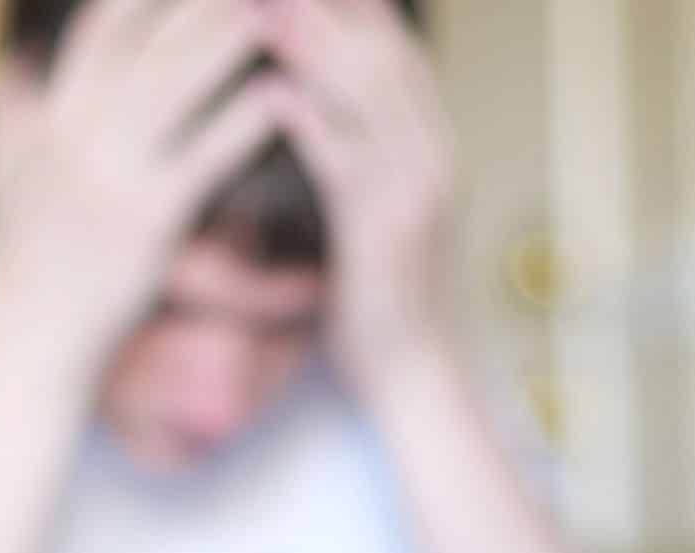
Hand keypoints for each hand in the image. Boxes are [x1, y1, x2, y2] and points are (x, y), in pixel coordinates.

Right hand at [0, 0, 288, 387]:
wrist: (34, 340)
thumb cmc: (29, 264)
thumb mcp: (7, 180)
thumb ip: (13, 117)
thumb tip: (16, 62)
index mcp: (52, 118)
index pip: (101, 27)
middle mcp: (77, 133)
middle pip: (147, 40)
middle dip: (200, 2)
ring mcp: (110, 173)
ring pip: (176, 83)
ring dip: (229, 38)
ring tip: (275, 14)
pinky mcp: (148, 218)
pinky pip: (205, 154)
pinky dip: (245, 120)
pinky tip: (281, 97)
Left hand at [265, 0, 459, 395]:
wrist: (415, 374)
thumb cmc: (382, 296)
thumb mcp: (374, 210)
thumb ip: (355, 152)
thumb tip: (310, 99)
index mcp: (431, 142)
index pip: (394, 46)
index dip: (353, 5)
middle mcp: (433, 152)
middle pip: (383, 49)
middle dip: (329, 6)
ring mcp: (415, 189)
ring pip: (369, 91)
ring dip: (312, 41)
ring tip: (262, 6)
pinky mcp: (386, 230)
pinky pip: (347, 161)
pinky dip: (310, 119)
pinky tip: (269, 90)